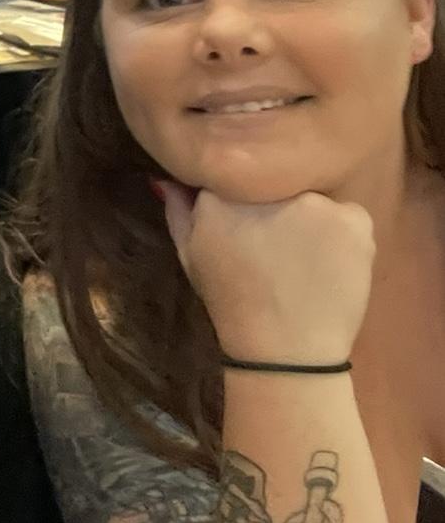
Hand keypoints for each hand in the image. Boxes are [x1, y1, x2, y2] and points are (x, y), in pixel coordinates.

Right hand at [158, 184, 375, 364]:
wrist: (286, 349)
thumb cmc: (230, 300)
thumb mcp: (190, 255)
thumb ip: (178, 210)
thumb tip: (169, 177)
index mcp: (223, 195)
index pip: (234, 173)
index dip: (238, 196)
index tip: (240, 218)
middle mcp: (270, 189)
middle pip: (275, 182)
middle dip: (274, 203)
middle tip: (273, 238)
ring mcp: (316, 203)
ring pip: (312, 196)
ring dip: (308, 216)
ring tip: (302, 253)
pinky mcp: (354, 219)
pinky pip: (347, 214)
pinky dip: (340, 232)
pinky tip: (329, 260)